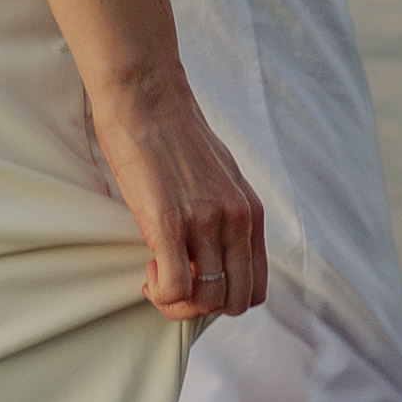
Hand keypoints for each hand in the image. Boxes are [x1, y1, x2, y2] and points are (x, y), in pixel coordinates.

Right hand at [90, 66, 266, 323]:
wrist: (146, 95)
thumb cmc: (172, 132)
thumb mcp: (219, 175)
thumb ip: (225, 212)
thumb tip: (213, 246)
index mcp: (251, 212)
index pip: (255, 288)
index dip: (222, 296)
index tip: (194, 277)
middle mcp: (237, 220)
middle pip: (234, 302)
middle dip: (200, 306)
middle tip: (171, 280)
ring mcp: (206, 222)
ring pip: (205, 301)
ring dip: (176, 302)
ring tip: (156, 271)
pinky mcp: (170, 222)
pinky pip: (175, 289)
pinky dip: (160, 293)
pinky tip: (147, 268)